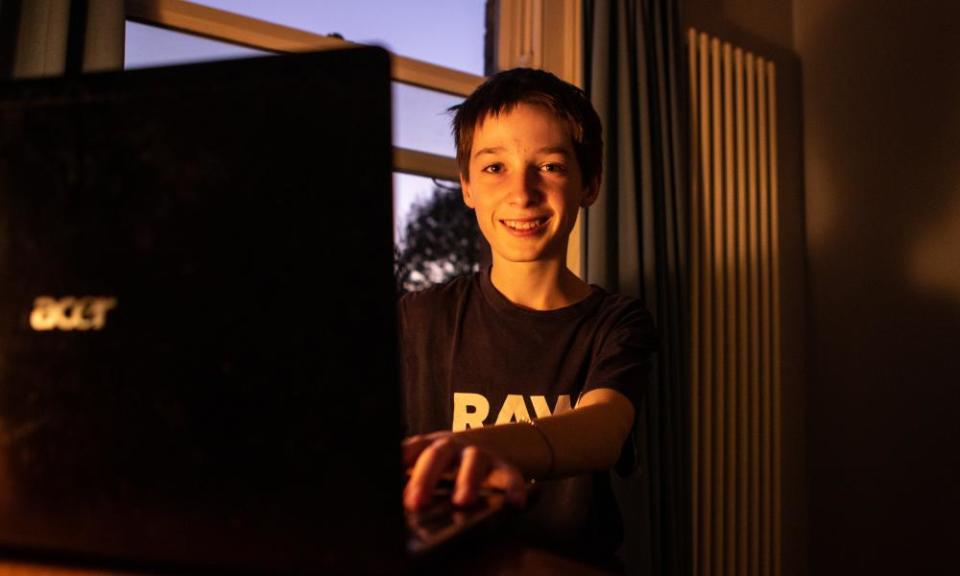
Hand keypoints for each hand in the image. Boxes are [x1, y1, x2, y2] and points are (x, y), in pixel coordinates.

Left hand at [402, 431, 526, 510]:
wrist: (484, 444)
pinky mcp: (502, 466)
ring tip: (462, 501)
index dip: (400, 465)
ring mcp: (479, 454)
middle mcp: (452, 446)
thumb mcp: (423, 465)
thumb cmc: (444, 464)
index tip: (390, 484)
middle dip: (425, 478)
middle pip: (437, 455)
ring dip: (467, 479)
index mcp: (427, 446)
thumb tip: (387, 501)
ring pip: (474, 460)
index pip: (410, 451)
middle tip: (415, 502)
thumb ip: (407, 480)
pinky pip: (510, 475)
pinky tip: (514, 503)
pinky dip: (513, 488)